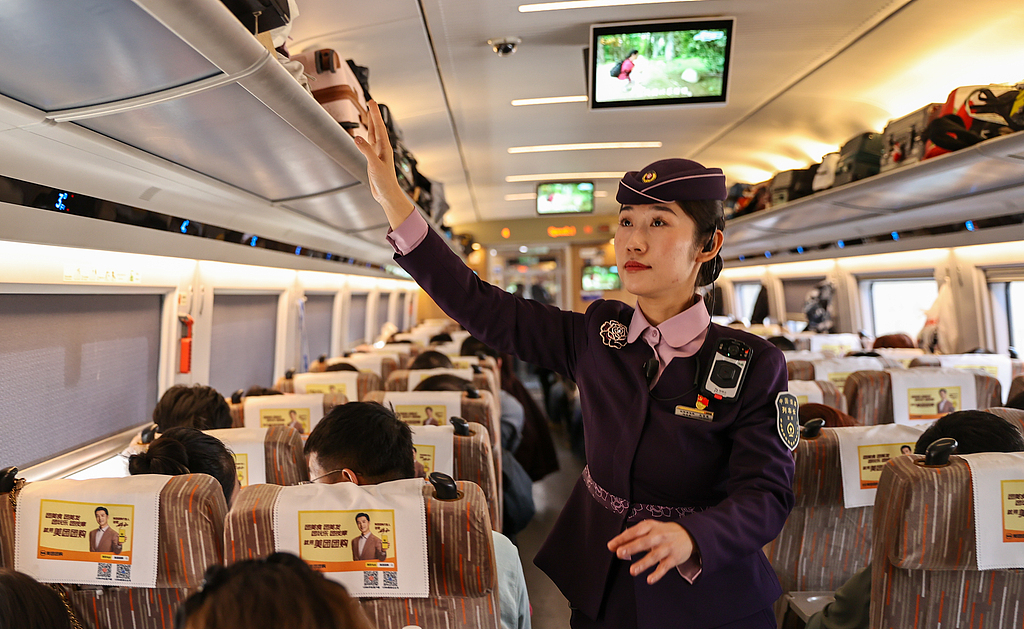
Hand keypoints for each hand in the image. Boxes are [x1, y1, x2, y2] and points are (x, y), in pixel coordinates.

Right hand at [352, 100, 414, 228]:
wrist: (386, 194)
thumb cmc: (385, 182)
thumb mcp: (375, 165)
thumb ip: (366, 151)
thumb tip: (357, 138)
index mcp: (384, 148)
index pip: (379, 127)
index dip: (375, 114)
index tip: (371, 103)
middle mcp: (382, 149)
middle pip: (377, 128)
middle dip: (373, 115)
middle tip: (370, 102)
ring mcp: (378, 154)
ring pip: (373, 135)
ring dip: (371, 124)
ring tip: (369, 114)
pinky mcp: (373, 160)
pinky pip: (369, 144)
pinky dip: (366, 137)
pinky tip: (363, 135)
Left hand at [606, 520, 694, 584]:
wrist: (689, 534)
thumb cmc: (664, 532)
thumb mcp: (650, 529)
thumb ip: (633, 537)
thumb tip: (615, 546)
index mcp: (650, 527)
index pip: (635, 531)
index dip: (623, 538)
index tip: (611, 545)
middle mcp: (659, 536)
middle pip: (644, 542)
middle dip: (631, 547)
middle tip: (619, 553)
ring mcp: (667, 547)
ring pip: (654, 556)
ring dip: (643, 563)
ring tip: (632, 571)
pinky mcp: (674, 558)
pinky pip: (664, 567)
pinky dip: (657, 574)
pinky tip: (649, 579)